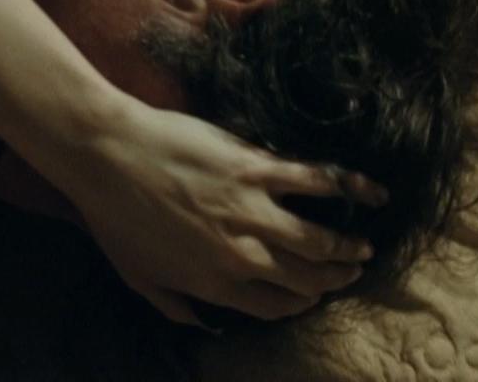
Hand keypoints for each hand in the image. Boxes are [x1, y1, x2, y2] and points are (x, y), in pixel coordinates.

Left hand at [69, 100, 386, 325]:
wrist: (105, 154)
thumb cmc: (113, 214)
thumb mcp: (138, 277)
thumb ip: (176, 307)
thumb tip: (206, 325)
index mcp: (215, 283)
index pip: (275, 306)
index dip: (301, 303)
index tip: (312, 296)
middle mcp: (242, 253)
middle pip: (305, 277)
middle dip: (332, 279)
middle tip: (348, 271)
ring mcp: (252, 210)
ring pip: (319, 239)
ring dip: (347, 246)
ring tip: (362, 246)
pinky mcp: (256, 168)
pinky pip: (316, 180)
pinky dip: (351, 187)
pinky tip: (372, 192)